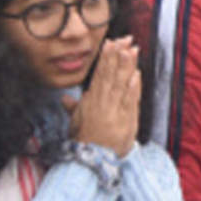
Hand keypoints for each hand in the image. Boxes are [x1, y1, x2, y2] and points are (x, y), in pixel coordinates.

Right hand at [61, 36, 140, 157]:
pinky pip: (129, 102)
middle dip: (118, 56)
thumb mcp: (76, 123)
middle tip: (124, 39)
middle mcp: (102, 103)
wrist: (92, 162)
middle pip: (111, 75)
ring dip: (126, 67)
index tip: (111, 42)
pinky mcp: (125, 121)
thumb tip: (64, 98)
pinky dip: (132, 88)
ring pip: (120, 85)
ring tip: (131, 50)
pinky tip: (136, 75)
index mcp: (91, 101)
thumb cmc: (84, 142)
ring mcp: (114, 111)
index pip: (100, 75)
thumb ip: (74, 108)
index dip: (106, 58)